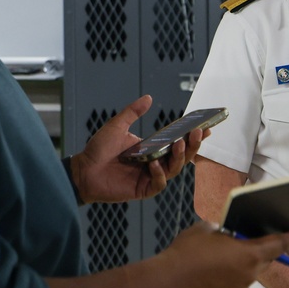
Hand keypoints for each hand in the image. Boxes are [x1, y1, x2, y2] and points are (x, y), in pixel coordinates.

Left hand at [70, 95, 206, 202]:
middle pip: (181, 156)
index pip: (177, 142)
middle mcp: (155, 162)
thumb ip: (133, 112)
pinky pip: (158, 183)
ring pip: (174, 169)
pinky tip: (154, 164)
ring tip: (178, 145)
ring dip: (179, 157)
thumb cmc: (98, 149)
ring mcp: (150, 176)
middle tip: (198, 133)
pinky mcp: (143, 189)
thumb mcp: (117, 126)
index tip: (205, 126)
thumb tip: (148, 97)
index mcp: (152, 148)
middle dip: (192, 145)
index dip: (192, 136)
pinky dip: (159, 174)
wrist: (83, 170)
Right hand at [160, 222, 288, 287]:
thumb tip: (221, 233)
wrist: (170, 281)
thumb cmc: (189, 252)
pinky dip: (227, 279)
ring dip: (238, 267)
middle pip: (263, 262)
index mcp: (249, 254)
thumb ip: (220, 231)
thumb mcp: (205, 229)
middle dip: (257, 253)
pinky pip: (233, 286)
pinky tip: (209, 274)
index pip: (276, 245)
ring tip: (216, 260)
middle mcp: (249, 274)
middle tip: (244, 244)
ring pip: (246, 275)